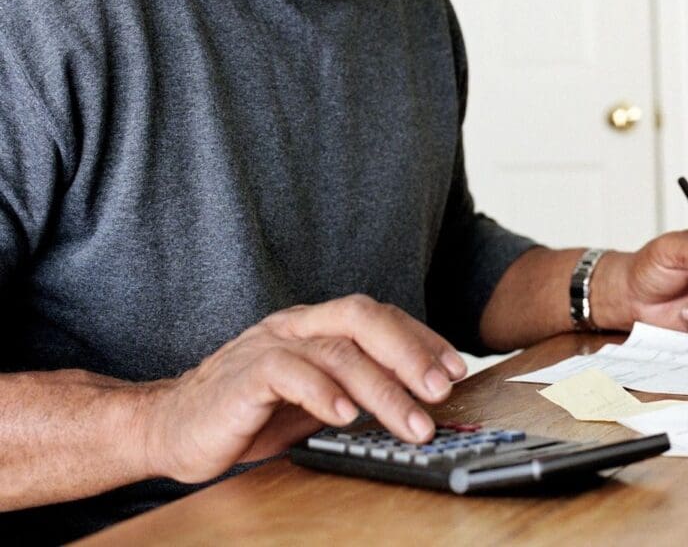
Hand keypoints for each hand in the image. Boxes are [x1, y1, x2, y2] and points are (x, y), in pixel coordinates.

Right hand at [139, 296, 466, 483]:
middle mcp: (298, 325)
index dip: (422, 339)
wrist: (172, 428)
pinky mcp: (244, 374)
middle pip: (364, 318)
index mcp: (318, 325)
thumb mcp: (315, 400)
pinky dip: (323, 393)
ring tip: (413, 421)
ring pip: (337, 350)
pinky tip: (346, 416)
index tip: (456, 369)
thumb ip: (356, 390)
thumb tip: (419, 402)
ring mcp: (270, 344)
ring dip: (382, 388)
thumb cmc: (250, 414)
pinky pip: (289, 373)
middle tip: (443, 389)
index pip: (381, 318)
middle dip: (411, 352)